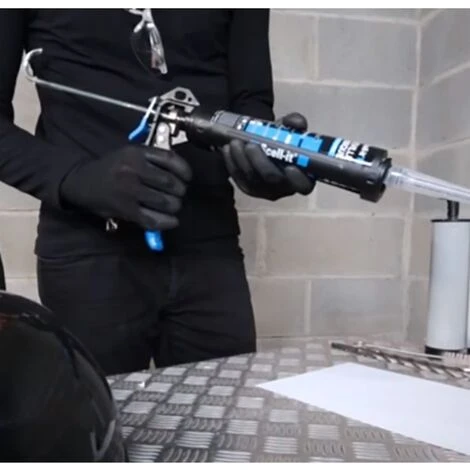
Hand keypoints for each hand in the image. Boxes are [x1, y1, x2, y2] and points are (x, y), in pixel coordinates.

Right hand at [59, 145, 191, 230]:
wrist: (82, 182)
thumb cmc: (111, 168)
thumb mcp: (130, 154)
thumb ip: (153, 160)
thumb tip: (181, 173)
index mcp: (136, 152)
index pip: (170, 159)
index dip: (185, 170)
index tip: (188, 178)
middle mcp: (133, 170)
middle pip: (170, 183)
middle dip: (180, 191)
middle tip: (179, 194)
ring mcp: (129, 191)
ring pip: (165, 202)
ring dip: (174, 207)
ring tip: (173, 206)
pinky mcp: (125, 210)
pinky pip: (153, 219)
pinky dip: (166, 222)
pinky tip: (172, 221)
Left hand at [221, 112, 315, 200]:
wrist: (264, 144)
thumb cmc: (281, 141)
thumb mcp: (290, 129)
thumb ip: (295, 123)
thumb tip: (297, 123)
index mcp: (302, 176)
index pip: (304, 186)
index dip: (298, 180)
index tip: (290, 167)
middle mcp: (285, 187)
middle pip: (273, 181)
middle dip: (261, 162)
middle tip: (251, 145)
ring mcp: (266, 191)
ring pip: (253, 180)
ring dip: (242, 160)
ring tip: (236, 142)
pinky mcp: (250, 189)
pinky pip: (240, 179)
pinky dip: (233, 164)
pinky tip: (229, 149)